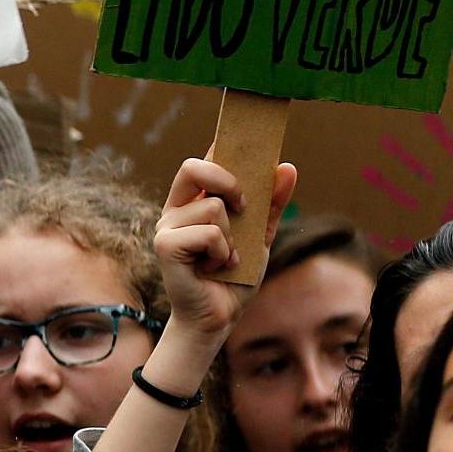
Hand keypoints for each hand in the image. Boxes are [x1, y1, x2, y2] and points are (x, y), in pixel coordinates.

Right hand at [153, 156, 296, 341]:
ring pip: (213, 206)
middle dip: (227, 181)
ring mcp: (166, 227)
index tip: (239, 133)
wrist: (218, 318)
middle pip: (193, 166)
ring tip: (227, 257)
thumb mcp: (261, 236)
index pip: (203, 162)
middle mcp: (175, 210)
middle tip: (242, 206)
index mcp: (193, 202)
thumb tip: (286, 167)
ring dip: (232, 236)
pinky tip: (217, 268)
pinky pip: (209, 232)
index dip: (220, 147)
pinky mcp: (165, 246)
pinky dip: (224, 252)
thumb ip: (271, 204)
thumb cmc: (234, 277)